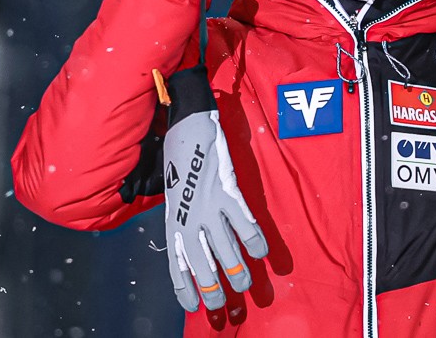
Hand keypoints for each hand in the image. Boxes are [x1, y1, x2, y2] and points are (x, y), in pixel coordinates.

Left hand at [163, 66, 268, 311]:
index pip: (176, 266)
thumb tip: (198, 241)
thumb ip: (184, 218)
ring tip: (248, 286)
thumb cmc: (180, 159)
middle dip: (215, 291)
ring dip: (237, 272)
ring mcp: (208, 206)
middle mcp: (188, 218)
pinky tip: (262, 252)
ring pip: (225, 250)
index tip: (197, 309)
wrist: (186, 126)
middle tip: (227, 308)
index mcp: (173, 221)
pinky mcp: (227, 191)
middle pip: (202, 265)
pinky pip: (244, 223)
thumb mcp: (175, 194)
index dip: (186, 290)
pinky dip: (254, 240)